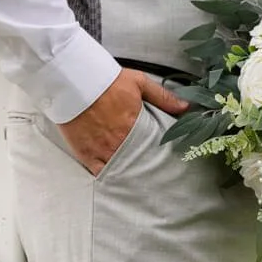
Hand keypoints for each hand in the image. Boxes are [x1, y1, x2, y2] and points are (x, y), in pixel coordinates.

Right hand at [58, 68, 190, 175]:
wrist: (75, 81)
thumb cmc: (107, 81)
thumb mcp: (140, 82)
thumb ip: (163, 97)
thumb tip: (185, 107)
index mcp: (134, 126)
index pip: (152, 148)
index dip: (158, 156)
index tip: (165, 161)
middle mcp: (119, 142)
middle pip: (137, 162)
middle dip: (144, 168)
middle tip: (153, 175)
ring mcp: (101, 150)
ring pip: (119, 170)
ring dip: (127, 173)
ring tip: (137, 180)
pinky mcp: (85, 153)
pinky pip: (98, 172)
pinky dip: (107, 176)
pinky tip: (115, 180)